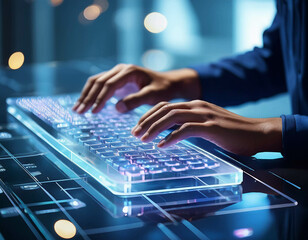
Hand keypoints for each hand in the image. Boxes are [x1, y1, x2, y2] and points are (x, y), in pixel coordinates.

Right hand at [72, 64, 199, 113]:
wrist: (168, 83)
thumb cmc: (163, 89)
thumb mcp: (153, 95)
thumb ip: (136, 100)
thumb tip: (117, 108)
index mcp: (129, 71)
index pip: (109, 85)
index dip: (100, 99)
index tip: (93, 112)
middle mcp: (120, 69)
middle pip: (99, 82)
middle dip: (88, 97)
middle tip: (79, 112)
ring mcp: (117, 73)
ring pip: (96, 82)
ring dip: (86, 95)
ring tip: (77, 110)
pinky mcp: (116, 79)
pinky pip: (99, 84)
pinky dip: (91, 93)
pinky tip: (85, 104)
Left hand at [131, 100, 281, 155]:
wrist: (257, 133)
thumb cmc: (232, 133)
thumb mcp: (208, 125)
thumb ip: (191, 125)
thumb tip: (172, 133)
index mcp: (195, 105)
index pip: (166, 105)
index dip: (149, 115)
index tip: (138, 127)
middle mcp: (197, 106)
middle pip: (165, 109)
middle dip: (146, 121)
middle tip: (134, 134)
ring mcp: (205, 115)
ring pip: (172, 116)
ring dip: (155, 128)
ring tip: (143, 139)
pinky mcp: (212, 126)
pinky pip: (186, 129)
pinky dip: (171, 137)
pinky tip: (162, 146)